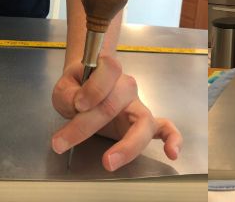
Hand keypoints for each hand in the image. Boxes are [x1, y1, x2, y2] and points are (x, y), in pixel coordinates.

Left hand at [51, 55, 181, 170]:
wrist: (88, 88)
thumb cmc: (79, 87)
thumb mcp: (65, 87)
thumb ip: (67, 94)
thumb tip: (77, 104)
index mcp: (109, 71)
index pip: (108, 72)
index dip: (91, 89)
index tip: (76, 104)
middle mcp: (127, 88)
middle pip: (114, 104)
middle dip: (87, 124)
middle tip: (62, 142)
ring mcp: (138, 107)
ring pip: (143, 122)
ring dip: (127, 144)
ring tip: (109, 162)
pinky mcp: (145, 124)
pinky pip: (166, 128)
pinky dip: (173, 139)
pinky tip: (172, 152)